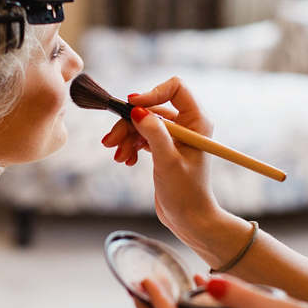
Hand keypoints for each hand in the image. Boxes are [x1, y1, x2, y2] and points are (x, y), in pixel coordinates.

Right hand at [101, 77, 223, 239]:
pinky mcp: (163, 148)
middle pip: (151, 107)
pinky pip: (141, 136)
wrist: (189, 220)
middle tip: (111, 141)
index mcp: (197, 121)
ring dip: (126, 137)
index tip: (131, 106)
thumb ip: (153, 133)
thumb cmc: (186, 193)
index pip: (175, 88)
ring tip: (118, 156)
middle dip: (129, 123)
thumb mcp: (168, 161)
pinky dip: (130, 146)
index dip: (152, 93)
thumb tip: (136, 109)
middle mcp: (187, 124)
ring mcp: (174, 136)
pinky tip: (126, 160)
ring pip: (142, 122)